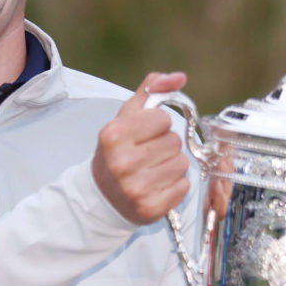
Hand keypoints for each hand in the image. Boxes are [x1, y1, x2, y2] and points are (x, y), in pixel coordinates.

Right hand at [92, 72, 190, 223]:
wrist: (102, 195)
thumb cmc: (118, 151)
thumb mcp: (127, 116)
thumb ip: (152, 90)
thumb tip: (180, 77)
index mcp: (114, 135)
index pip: (163, 118)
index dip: (158, 124)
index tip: (145, 134)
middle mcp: (123, 162)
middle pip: (175, 142)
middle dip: (166, 145)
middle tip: (149, 154)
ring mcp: (136, 188)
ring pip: (182, 163)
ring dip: (173, 165)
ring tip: (153, 169)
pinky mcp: (150, 207)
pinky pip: (183, 186)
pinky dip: (175, 185)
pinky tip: (157, 185)